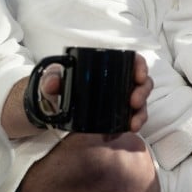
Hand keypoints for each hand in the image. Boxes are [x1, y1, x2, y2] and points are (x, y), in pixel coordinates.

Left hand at [34, 54, 149, 133]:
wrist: (49, 114)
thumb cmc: (54, 92)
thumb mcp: (49, 85)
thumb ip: (50, 81)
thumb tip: (52, 83)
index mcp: (105, 68)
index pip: (130, 61)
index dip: (140, 66)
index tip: (139, 76)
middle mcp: (117, 82)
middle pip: (141, 82)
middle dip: (142, 92)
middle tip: (134, 102)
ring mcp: (119, 100)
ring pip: (140, 102)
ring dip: (141, 112)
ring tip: (133, 123)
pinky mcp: (117, 116)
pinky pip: (132, 118)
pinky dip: (133, 124)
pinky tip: (127, 130)